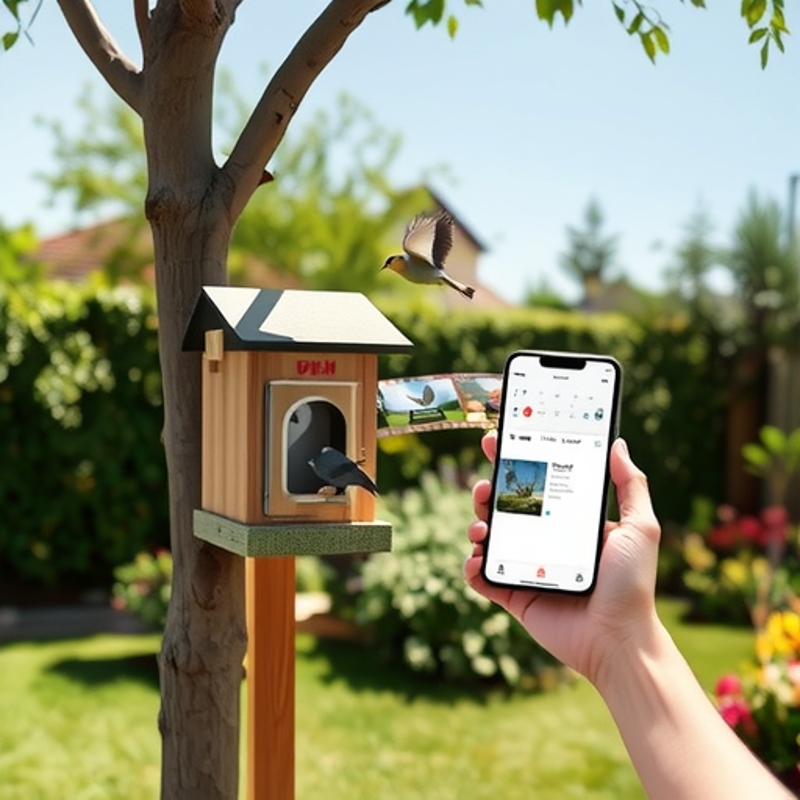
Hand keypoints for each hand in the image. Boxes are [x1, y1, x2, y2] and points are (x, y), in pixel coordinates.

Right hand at [464, 432, 660, 685]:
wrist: (619, 640)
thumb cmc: (632, 585)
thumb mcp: (639, 527)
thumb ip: (631, 485)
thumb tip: (617, 445)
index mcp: (568, 523)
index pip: (537, 485)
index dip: (515, 463)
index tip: (499, 443)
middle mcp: (544, 542)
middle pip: (505, 508)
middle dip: (487, 491)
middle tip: (484, 484)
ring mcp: (526, 568)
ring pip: (488, 538)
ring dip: (476, 524)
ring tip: (481, 524)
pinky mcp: (514, 596)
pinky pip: (483, 579)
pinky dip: (472, 567)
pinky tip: (477, 558)